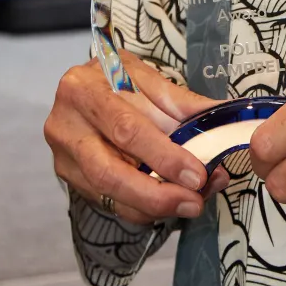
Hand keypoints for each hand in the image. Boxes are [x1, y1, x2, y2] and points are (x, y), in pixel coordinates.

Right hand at [45, 51, 228, 224]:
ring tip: (189, 204)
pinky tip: (167, 205)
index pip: (126, 129)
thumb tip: (221, 119)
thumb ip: (181, 102)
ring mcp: (64, 156)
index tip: (197, 175)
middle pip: (109, 172)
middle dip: (156, 194)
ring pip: (108, 194)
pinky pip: (108, 202)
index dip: (163, 156)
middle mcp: (65, 126)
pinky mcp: (69, 177)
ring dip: (152, 206)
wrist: (81, 85)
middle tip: (194, 202)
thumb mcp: (146, 77)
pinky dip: (141, 208)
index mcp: (84, 90)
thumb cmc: (116, 77)